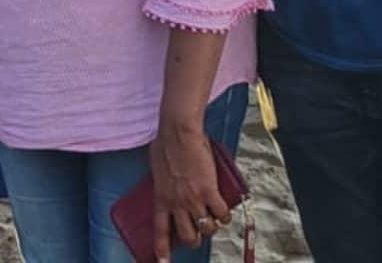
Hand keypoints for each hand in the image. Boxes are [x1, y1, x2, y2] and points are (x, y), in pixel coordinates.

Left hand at [149, 126, 230, 261]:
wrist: (179, 132)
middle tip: (199, 232)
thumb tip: (167, 183)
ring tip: (214, 218)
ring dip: (212, 226)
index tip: (163, 262)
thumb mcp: (156, 167)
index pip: (160, 230)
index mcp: (161, 197)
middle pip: (188, 236)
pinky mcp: (209, 192)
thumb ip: (162, 180)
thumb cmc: (165, 143)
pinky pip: (222, 215)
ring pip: (207, 228)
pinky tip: (225, 212)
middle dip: (195, 239)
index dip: (162, 249)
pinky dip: (225, 216)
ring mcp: (193, 199)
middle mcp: (177, 203)